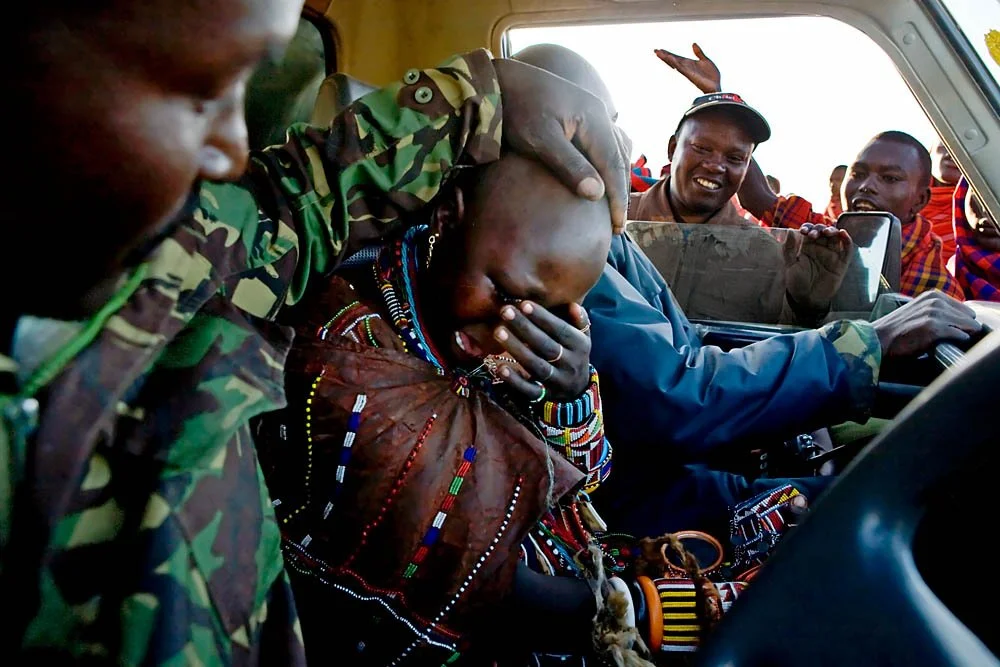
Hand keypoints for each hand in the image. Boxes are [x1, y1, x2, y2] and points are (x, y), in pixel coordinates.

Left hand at [493, 58, 628, 233]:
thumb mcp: (540, 140)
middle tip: (617, 224)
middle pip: (619, 157)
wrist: (497, 80)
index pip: (614, 165)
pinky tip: (600, 177)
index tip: (618, 226)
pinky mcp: (578, 114)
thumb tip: (597, 193)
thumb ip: (569, 165)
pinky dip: (606, 163)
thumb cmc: (515, 110)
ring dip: (615, 177)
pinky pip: (602, 142)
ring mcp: (589, 112)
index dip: (617, 197)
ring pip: (614, 149)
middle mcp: (598, 113)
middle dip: (620, 191)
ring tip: (613, 204)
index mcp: (593, 119)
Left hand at [493, 301, 591, 401]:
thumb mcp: (582, 337)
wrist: (576, 391)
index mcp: (580, 346)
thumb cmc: (572, 354)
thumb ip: (579, 321)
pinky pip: (529, 390)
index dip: (543, 317)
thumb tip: (572, 305)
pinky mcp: (543, 396)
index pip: (561, 330)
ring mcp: (557, 381)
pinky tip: (500, 367)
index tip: (524, 304)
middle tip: (505, 311)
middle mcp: (570, 364)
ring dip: (516, 349)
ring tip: (498, 331)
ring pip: (536, 366)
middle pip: (546, 346)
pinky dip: (515, 381)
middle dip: (525, 327)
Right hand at [654, 43, 721, 93]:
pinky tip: (671, 58)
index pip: (676, 57)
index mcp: (689, 63)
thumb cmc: (711, 76)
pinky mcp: (690, 75)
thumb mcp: (705, 60)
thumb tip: (693, 44)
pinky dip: (676, 63)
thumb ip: (698, 52)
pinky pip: (681, 68)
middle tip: (655, 51)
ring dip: (667, 58)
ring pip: (674, 63)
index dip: (668, 53)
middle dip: (664, 56)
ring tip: (659, 53)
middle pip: (672, 60)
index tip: (660, 49)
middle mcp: (686, 67)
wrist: (716, 86)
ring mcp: (687, 71)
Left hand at [784, 223, 853, 314]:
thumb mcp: (790, 265)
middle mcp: (821, 248)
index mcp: (808, 247)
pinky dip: (847, 240)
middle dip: (820, 229)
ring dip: (833, 231)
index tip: (804, 231)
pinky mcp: (841, 263)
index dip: (809, 227)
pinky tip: (842, 234)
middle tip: (815, 234)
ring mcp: (832, 255)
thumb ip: (789, 248)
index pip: (811, 231)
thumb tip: (790, 231)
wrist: (806, 299)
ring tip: (827, 232)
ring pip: (836, 237)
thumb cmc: (797, 282)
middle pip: (824, 231)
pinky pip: (847, 250)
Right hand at [872, 291, 981, 357]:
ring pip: (969, 327)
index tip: (949, 330)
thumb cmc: (896, 331)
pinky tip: (942, 345)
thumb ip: (937, 310)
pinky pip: (961, 337)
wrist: (877, 340)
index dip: (959, 322)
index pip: (965, 309)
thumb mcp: (918, 311)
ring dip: (960, 336)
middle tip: (947, 338)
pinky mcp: (934, 329)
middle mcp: (936, 301)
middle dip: (963, 328)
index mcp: (933, 295)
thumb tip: (959, 320)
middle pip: (970, 318)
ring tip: (943, 342)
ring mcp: (935, 314)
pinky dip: (955, 343)